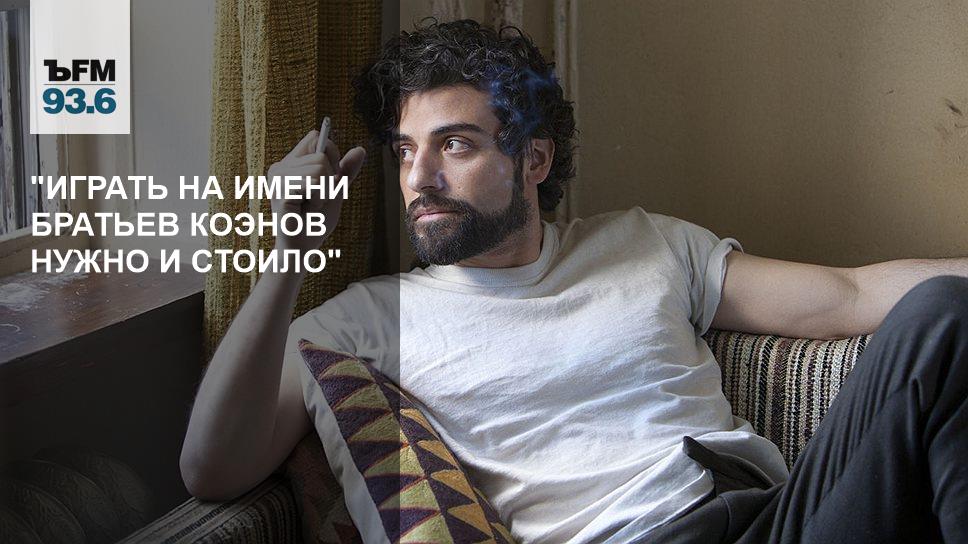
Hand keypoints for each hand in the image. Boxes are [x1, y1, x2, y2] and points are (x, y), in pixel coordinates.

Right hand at [267, 129, 365, 254]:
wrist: (302, 249)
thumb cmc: (315, 222)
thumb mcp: (335, 191)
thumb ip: (346, 171)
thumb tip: (361, 149)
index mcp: (290, 164)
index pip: (315, 137)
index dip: (330, 155)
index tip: (325, 180)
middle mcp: (280, 167)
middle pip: (322, 154)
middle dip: (329, 180)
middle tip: (314, 200)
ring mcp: (277, 178)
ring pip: (320, 167)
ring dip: (323, 192)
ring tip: (309, 206)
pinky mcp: (280, 191)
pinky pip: (314, 182)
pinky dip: (318, 198)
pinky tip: (306, 210)